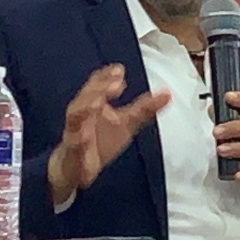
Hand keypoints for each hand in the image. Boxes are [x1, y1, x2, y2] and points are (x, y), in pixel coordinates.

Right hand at [47, 64, 170, 205]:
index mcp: (93, 104)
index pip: (97, 85)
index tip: (119, 70)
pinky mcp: (72, 154)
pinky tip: (84, 139)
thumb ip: (144, 108)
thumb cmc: (100, 140)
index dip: (106, 76)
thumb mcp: (126, 123)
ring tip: (98, 102)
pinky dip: (78, 143)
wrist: (77, 169)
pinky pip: (73, 148)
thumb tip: (167, 93)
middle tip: (116, 83)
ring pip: (75, 118)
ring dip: (85, 108)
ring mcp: (75, 133)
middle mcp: (82, 115)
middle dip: (99, 88)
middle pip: (86, 96)